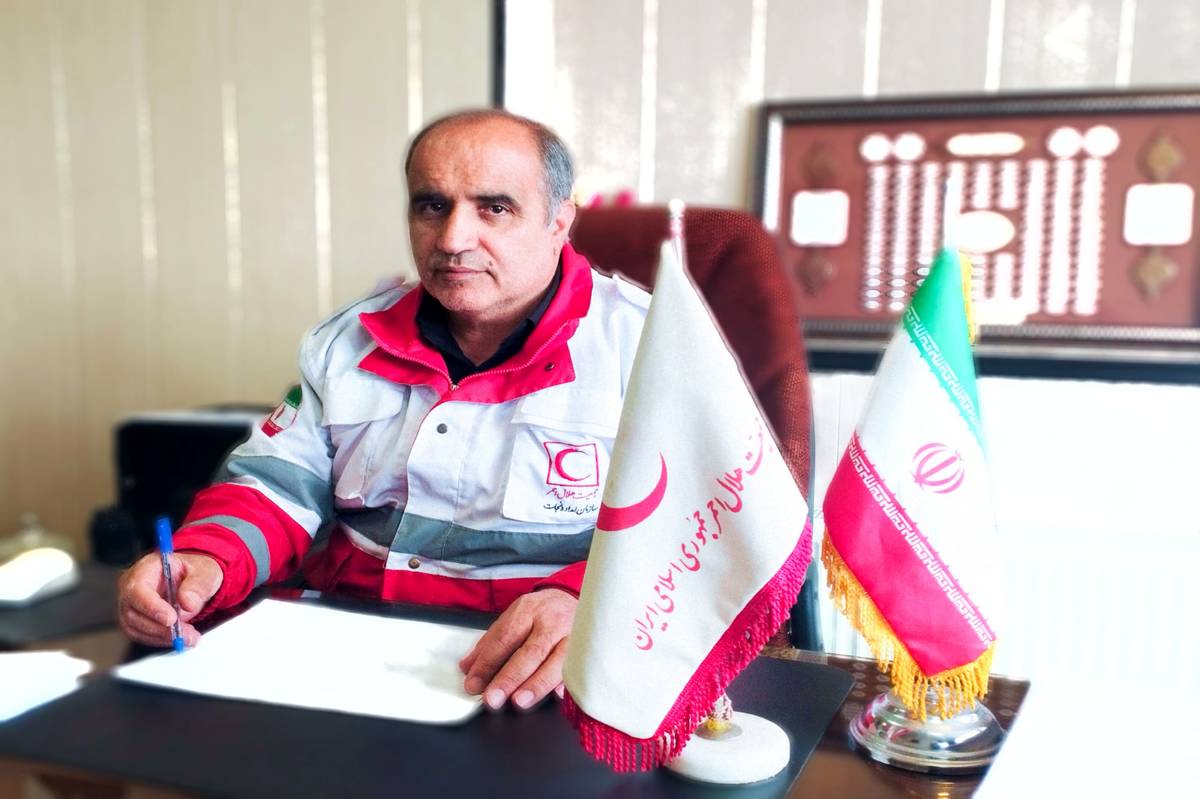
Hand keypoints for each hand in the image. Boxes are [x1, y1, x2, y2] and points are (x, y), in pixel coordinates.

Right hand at [117, 552, 223, 647]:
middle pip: (134, 612)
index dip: (152, 606)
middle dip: (161, 627)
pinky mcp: (135, 620)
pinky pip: (142, 635)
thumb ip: (198, 585)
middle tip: (187, 633)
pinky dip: (161, 639)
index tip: (171, 618)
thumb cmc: (195, 571)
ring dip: (163, 636)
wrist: (194, 581)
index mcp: (146, 567)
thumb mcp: (205, 571)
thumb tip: (187, 602)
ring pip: (136, 627)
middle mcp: (132, 586)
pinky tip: (179, 637)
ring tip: (189, 636)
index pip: (138, 589)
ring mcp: (132, 605)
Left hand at [458, 588, 576, 710]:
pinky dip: (568, 682)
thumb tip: (467, 667)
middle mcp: (551, 622)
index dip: (488, 662)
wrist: (577, 598)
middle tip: (493, 699)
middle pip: (530, 651)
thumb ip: (490, 643)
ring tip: (520, 701)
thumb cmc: (542, 612)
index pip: (504, 638)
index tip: (474, 684)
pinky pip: (580, 667)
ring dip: (537, 683)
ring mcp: (573, 635)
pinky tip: (557, 695)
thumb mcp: (513, 618)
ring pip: (557, 661)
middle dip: (510, 677)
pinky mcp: (589, 649)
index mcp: (528, 611)